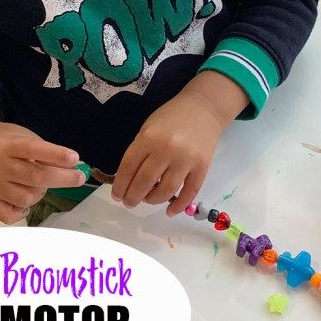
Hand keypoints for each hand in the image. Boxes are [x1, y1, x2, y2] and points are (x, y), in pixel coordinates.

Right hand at [0, 99, 84, 223]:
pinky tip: (23, 200)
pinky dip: (22, 211)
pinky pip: (10, 216)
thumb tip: (73, 168)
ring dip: (39, 194)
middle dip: (62, 179)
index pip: (33, 149)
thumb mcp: (26, 138)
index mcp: (8, 146)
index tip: (75, 159)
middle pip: (34, 177)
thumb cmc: (7, 142)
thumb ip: (46, 153)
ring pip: (26, 199)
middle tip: (78, 177)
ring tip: (37, 185)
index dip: (55, 155)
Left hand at [111, 71, 248, 215]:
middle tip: (129, 202)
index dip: (120, 185)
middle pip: (145, 182)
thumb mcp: (148, 129)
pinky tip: (170, 211)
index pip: (128, 168)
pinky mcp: (202, 167)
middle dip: (133, 197)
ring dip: (153, 201)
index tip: (117, 196)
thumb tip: (130, 182)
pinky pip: (190, 192)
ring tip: (148, 200)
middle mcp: (166, 149)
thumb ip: (139, 153)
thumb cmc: (171, 118)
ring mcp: (186, 159)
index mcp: (148, 138)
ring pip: (166, 190)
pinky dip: (178, 206)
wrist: (203, 109)